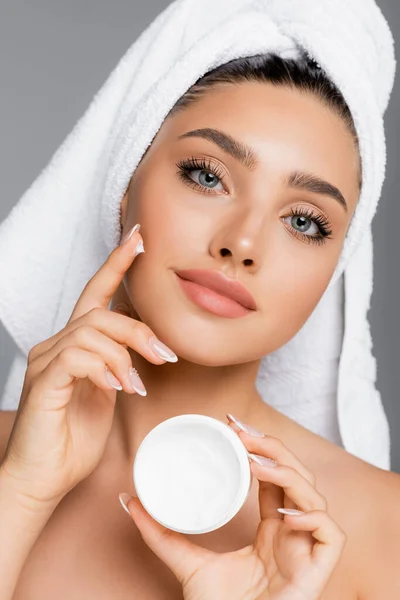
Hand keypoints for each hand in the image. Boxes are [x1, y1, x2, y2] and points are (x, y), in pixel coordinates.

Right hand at [1, 224, 177, 507]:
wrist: (43, 479)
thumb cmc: (72, 440)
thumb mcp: (108, 396)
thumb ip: (119, 367)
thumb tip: (142, 351)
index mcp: (75, 346)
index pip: (96, 294)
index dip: (117, 264)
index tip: (139, 238)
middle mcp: (57, 346)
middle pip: (101, 313)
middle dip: (139, 330)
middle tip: (165, 355)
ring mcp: (46, 362)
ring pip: (92, 330)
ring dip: (126, 354)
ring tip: (140, 384)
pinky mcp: (43, 382)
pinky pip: (78, 357)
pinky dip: (105, 369)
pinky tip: (119, 388)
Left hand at [120, 416, 346, 599]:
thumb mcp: (187, 564)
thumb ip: (160, 534)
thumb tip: (130, 501)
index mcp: (270, 530)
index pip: (273, 477)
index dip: (260, 449)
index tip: (232, 426)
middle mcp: (291, 533)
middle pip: (296, 477)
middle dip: (273, 449)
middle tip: (241, 433)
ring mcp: (306, 550)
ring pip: (315, 497)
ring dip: (287, 473)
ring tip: (255, 463)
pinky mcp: (319, 571)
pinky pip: (331, 534)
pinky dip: (312, 517)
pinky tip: (283, 514)